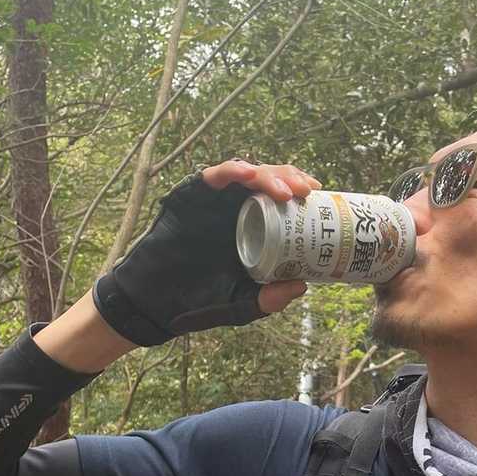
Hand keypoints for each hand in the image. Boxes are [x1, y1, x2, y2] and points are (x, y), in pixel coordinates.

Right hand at [200, 159, 322, 315]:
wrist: (157, 303)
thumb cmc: (200, 301)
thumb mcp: (242, 304)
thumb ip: (268, 299)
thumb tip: (301, 286)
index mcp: (252, 226)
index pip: (280, 199)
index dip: (300, 191)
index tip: (318, 196)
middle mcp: (235, 209)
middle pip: (268, 180)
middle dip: (290, 179)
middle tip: (306, 191)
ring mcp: (213, 201)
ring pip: (245, 173)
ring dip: (268, 175)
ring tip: (284, 190)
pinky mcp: (190, 196)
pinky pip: (212, 176)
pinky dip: (230, 171)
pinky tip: (247, 174)